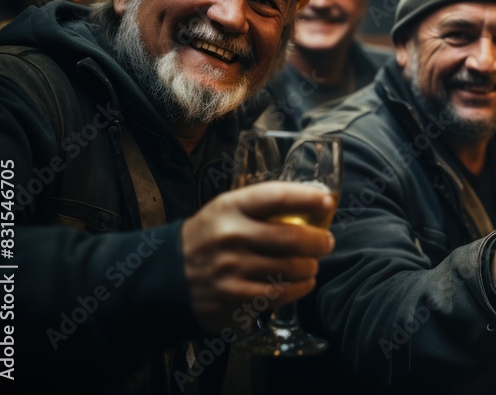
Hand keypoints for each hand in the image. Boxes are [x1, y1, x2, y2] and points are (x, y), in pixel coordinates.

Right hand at [181, 182, 336, 331]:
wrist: (169, 274)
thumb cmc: (211, 236)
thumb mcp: (227, 210)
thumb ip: (264, 206)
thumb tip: (317, 204)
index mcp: (231, 207)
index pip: (277, 197)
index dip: (308, 198)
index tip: (326, 201)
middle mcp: (231, 236)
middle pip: (292, 238)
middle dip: (319, 241)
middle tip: (326, 242)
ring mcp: (232, 268)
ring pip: (291, 268)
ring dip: (311, 267)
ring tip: (312, 264)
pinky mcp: (233, 297)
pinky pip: (280, 293)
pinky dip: (300, 288)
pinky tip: (304, 282)